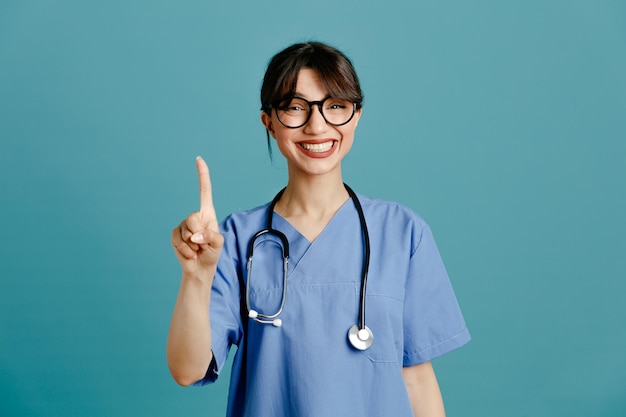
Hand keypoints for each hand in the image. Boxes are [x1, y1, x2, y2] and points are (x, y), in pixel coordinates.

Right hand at [172, 156, 223, 276]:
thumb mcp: (218, 244)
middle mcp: (195, 217)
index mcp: (207, 214)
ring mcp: (183, 226)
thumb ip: (210, 237)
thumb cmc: (211, 254)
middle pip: (193, 218)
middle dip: (198, 233)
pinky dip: (185, 250)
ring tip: (198, 250)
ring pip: (186, 232)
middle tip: (203, 244)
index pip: (204, 191)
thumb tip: (195, 236)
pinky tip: (190, 254)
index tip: (199, 159)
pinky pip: (178, 240)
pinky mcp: (174, 235)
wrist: (200, 269)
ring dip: (193, 245)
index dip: (202, 175)